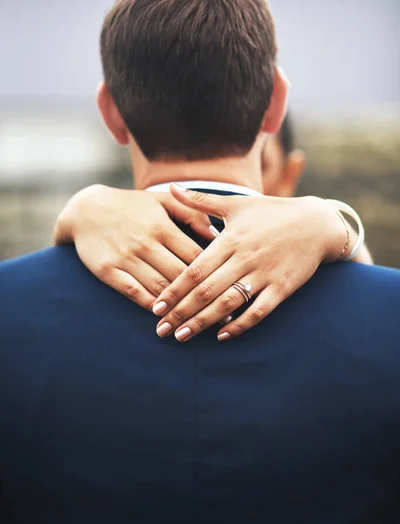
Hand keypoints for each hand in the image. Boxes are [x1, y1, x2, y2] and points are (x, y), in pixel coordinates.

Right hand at [54, 184, 213, 309]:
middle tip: (223, 314)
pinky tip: (164, 316)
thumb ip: (190, 212)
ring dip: (179, 307)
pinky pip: (134, 293)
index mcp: (163, 226)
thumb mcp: (161, 200)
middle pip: (181, 276)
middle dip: (202, 296)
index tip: (231, 289)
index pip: (195, 256)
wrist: (85, 209)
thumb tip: (216, 232)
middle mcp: (146, 243)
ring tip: (199, 322)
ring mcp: (126, 258)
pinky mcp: (108, 271)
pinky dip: (150, 305)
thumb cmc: (130, 206)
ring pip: (159, 288)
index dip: (215, 274)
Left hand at [153, 185, 348, 341]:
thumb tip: (172, 187)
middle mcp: (244, 258)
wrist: (317, 223)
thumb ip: (200, 201)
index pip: (195, 269)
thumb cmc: (272, 213)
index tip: (156, 306)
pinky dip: (240, 325)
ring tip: (182, 337)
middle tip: (161, 330)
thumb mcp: (236, 203)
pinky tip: (222, 336)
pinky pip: (258, 311)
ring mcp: (264, 275)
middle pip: (206, 291)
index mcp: (230, 239)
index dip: (174, 289)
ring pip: (228, 303)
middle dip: (181, 312)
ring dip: (203, 322)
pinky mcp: (282, 288)